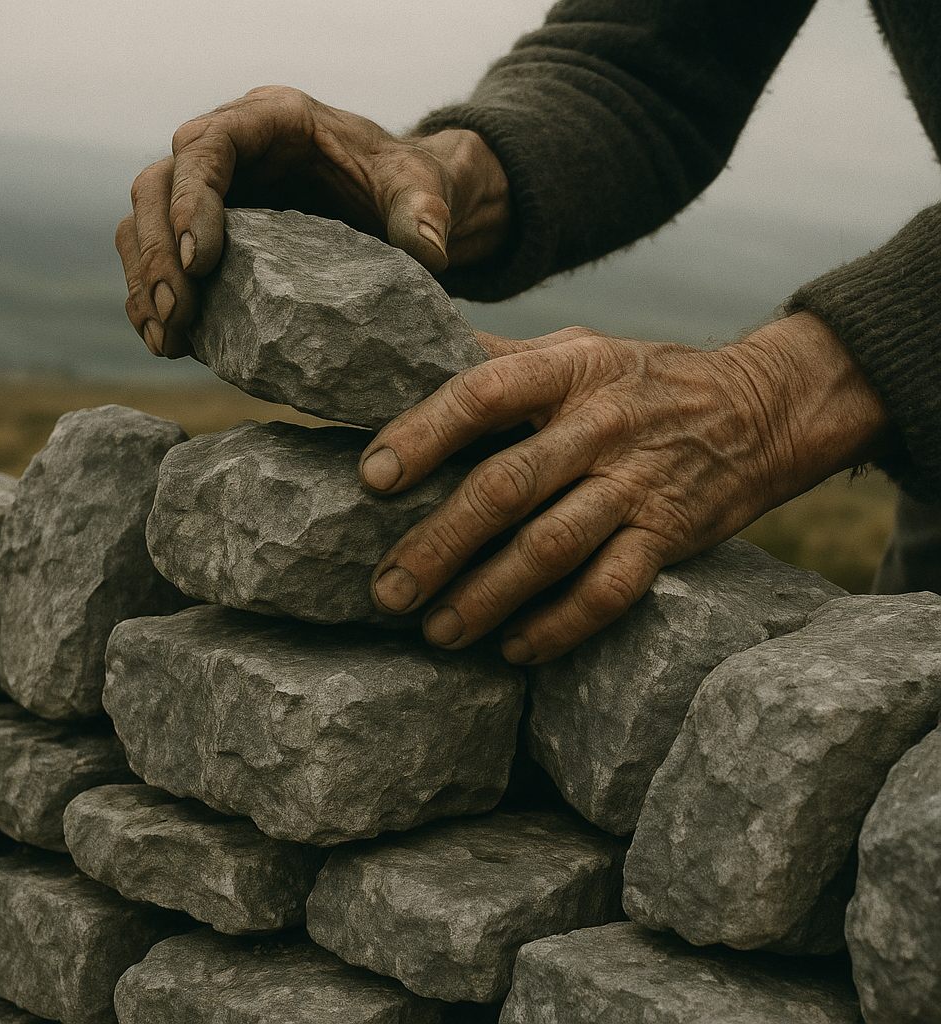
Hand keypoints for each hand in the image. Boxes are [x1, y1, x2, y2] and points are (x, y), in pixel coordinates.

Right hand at [115, 86, 509, 356]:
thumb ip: (424, 213)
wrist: (391, 200)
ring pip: (144, 223)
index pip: (206, 146)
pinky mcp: (206, 232)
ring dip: (146, 282)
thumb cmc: (401, 183)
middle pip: (156, 186)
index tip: (203, 261)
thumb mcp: (420, 190)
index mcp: (271, 121)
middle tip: (177, 313)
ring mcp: (210, 193)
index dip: (192, 199)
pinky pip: (159, 259)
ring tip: (167, 338)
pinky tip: (168, 342)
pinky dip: (153, 299)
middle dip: (159, 253)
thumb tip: (429, 252)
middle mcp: (228, 151)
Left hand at [359, 313, 892, 663]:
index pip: (483, 395)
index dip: (423, 434)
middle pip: (506, 486)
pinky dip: (560, 625)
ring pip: (552, 548)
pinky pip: (609, 591)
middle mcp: (600, 426)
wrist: (760, 408)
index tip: (373, 477)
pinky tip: (516, 650)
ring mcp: (637, 485)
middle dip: (438, 543)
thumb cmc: (641, 381)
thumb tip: (412, 353)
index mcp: (569, 370)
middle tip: (388, 590)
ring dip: (488, 596)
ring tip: (437, 632)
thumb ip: (504, 361)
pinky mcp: (669, 536)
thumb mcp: (579, 349)